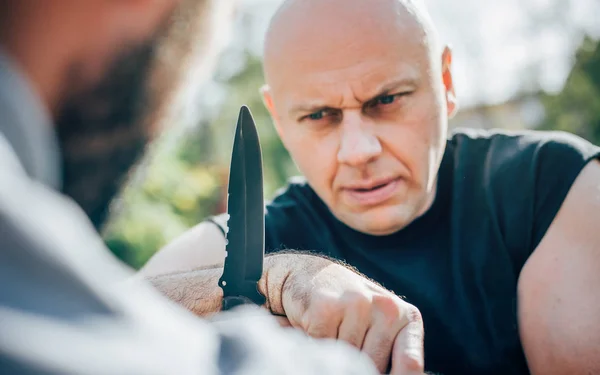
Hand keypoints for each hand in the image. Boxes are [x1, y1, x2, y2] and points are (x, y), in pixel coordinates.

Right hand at [260, 253, 424, 374]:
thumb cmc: (348, 309)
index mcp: (405, 316)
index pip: (410, 364)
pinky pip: (322, 348)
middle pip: (373, 366)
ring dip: (334, 353)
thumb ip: (386, 353)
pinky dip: (315, 344)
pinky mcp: (327, 308)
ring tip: (331, 330)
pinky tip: (315, 325)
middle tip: (346, 340)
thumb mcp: (378, 328)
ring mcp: (356, 304)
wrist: (308, 275)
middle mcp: (386, 307)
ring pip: (346, 358)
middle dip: (357, 365)